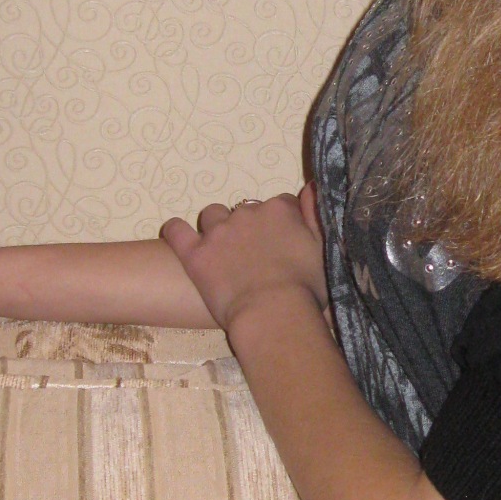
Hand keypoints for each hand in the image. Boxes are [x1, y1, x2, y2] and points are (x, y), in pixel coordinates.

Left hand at [158, 183, 327, 335]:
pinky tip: (179, 235)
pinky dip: (176, 230)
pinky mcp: (195, 253)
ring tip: (222, 250)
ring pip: (212, 215)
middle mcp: (247, 213)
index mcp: (280, 210)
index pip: (282, 204)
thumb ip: (315, 214)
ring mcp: (218, 231)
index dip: (283, 223)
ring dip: (217, 227)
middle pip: (246, 210)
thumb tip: (311, 186)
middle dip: (250, 227)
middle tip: (255, 254)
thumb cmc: (306, 288)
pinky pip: (177, 231)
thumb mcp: (323, 249)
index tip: (284, 241)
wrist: (273, 313)